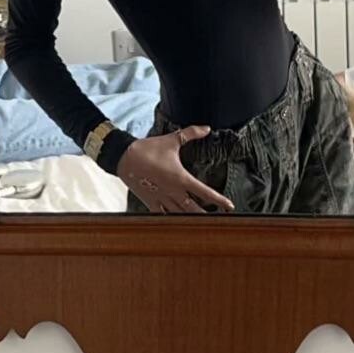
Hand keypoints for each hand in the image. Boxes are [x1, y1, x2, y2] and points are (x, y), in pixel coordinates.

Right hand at [117, 125, 235, 213]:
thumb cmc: (148, 149)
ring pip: (179, 214)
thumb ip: (191, 134)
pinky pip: (162, 215)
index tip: (229, 206)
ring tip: (201, 224)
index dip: (218, 199)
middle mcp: (173, 191)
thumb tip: (207, 128)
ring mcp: (161, 198)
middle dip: (205, 215)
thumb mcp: (172, 140)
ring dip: (190, 219)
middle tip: (217, 221)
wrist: (124, 157)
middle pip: (193, 208)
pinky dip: (170, 219)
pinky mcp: (150, 202)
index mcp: (180, 178)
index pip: (204, 191)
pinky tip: (176, 223)